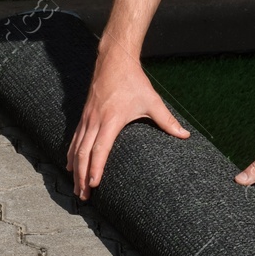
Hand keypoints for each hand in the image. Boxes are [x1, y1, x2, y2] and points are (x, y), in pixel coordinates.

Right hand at [67, 53, 188, 200]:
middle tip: (82, 195)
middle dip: (81, 176)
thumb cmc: (134, 81)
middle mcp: (95, 121)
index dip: (95, 167)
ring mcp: (87, 118)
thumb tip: (185, 135)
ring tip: (75, 187)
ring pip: (76, 147)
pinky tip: (69, 164)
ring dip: (74, 168)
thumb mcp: (152, 101)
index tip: (93, 184)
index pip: (100, 149)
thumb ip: (167, 120)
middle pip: (83, 153)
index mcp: (111, 119)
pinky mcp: (84, 115)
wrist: (114, 60)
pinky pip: (74, 138)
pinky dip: (71, 153)